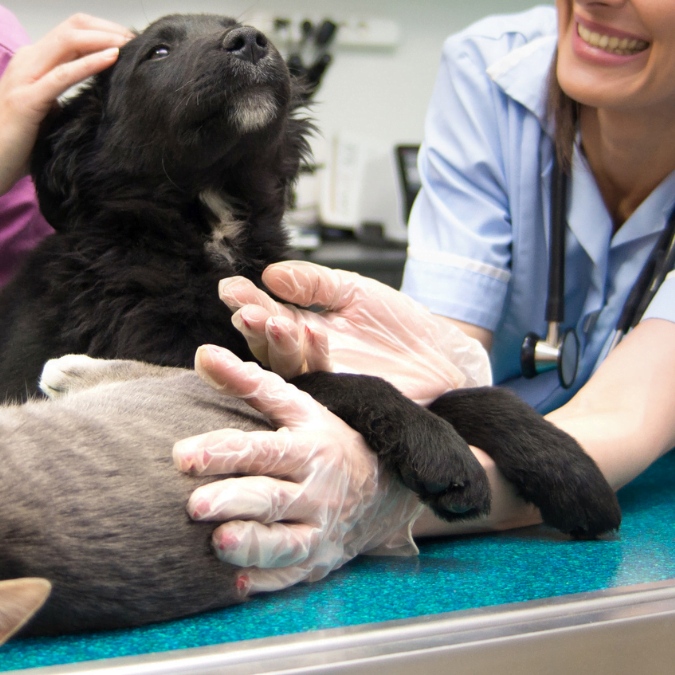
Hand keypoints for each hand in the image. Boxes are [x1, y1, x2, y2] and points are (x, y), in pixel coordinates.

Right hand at [0, 14, 130, 204]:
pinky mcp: (25, 99)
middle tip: (136, 42)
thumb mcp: (45, 113)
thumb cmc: (10, 148)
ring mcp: (24, 78)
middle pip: (74, 26)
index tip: (130, 45)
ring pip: (69, 40)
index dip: (103, 31)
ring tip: (131, 45)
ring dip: (105, 37)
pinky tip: (112, 58)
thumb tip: (101, 95)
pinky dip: (91, 62)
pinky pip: (63, 73)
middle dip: (109, 29)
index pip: (72, 32)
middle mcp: (26, 62)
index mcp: (30, 63)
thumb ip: (64, 97)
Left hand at [173, 345, 423, 594]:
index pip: (262, 450)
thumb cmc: (327, 440)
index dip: (223, 453)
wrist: (386, 488)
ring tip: (219, 543)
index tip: (182, 456)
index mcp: (309, 448)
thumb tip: (203, 354)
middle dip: (232, 501)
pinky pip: (292, 576)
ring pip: (284, 542)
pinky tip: (237, 586)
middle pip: (270, 498)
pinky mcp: (317, 561)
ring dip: (252, 546)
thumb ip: (249, 382)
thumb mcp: (297, 406)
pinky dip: (266, 582)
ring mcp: (319, 530)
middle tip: (193, 506)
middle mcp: (315, 491)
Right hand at [219, 261, 492, 403]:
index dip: (246, 304)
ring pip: (289, 368)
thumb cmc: (401, 326)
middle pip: (268, 348)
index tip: (229, 288)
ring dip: (276, 343)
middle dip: (253, 327)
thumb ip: (314, 282)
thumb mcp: (354, 291)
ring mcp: (326, 383)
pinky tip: (310, 331)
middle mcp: (308, 361)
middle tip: (245, 311)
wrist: (445, 357)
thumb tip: (270, 274)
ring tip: (272, 319)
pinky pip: (323, 379)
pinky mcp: (346, 400)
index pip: (266, 318)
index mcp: (303, 332)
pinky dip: (315, 354)